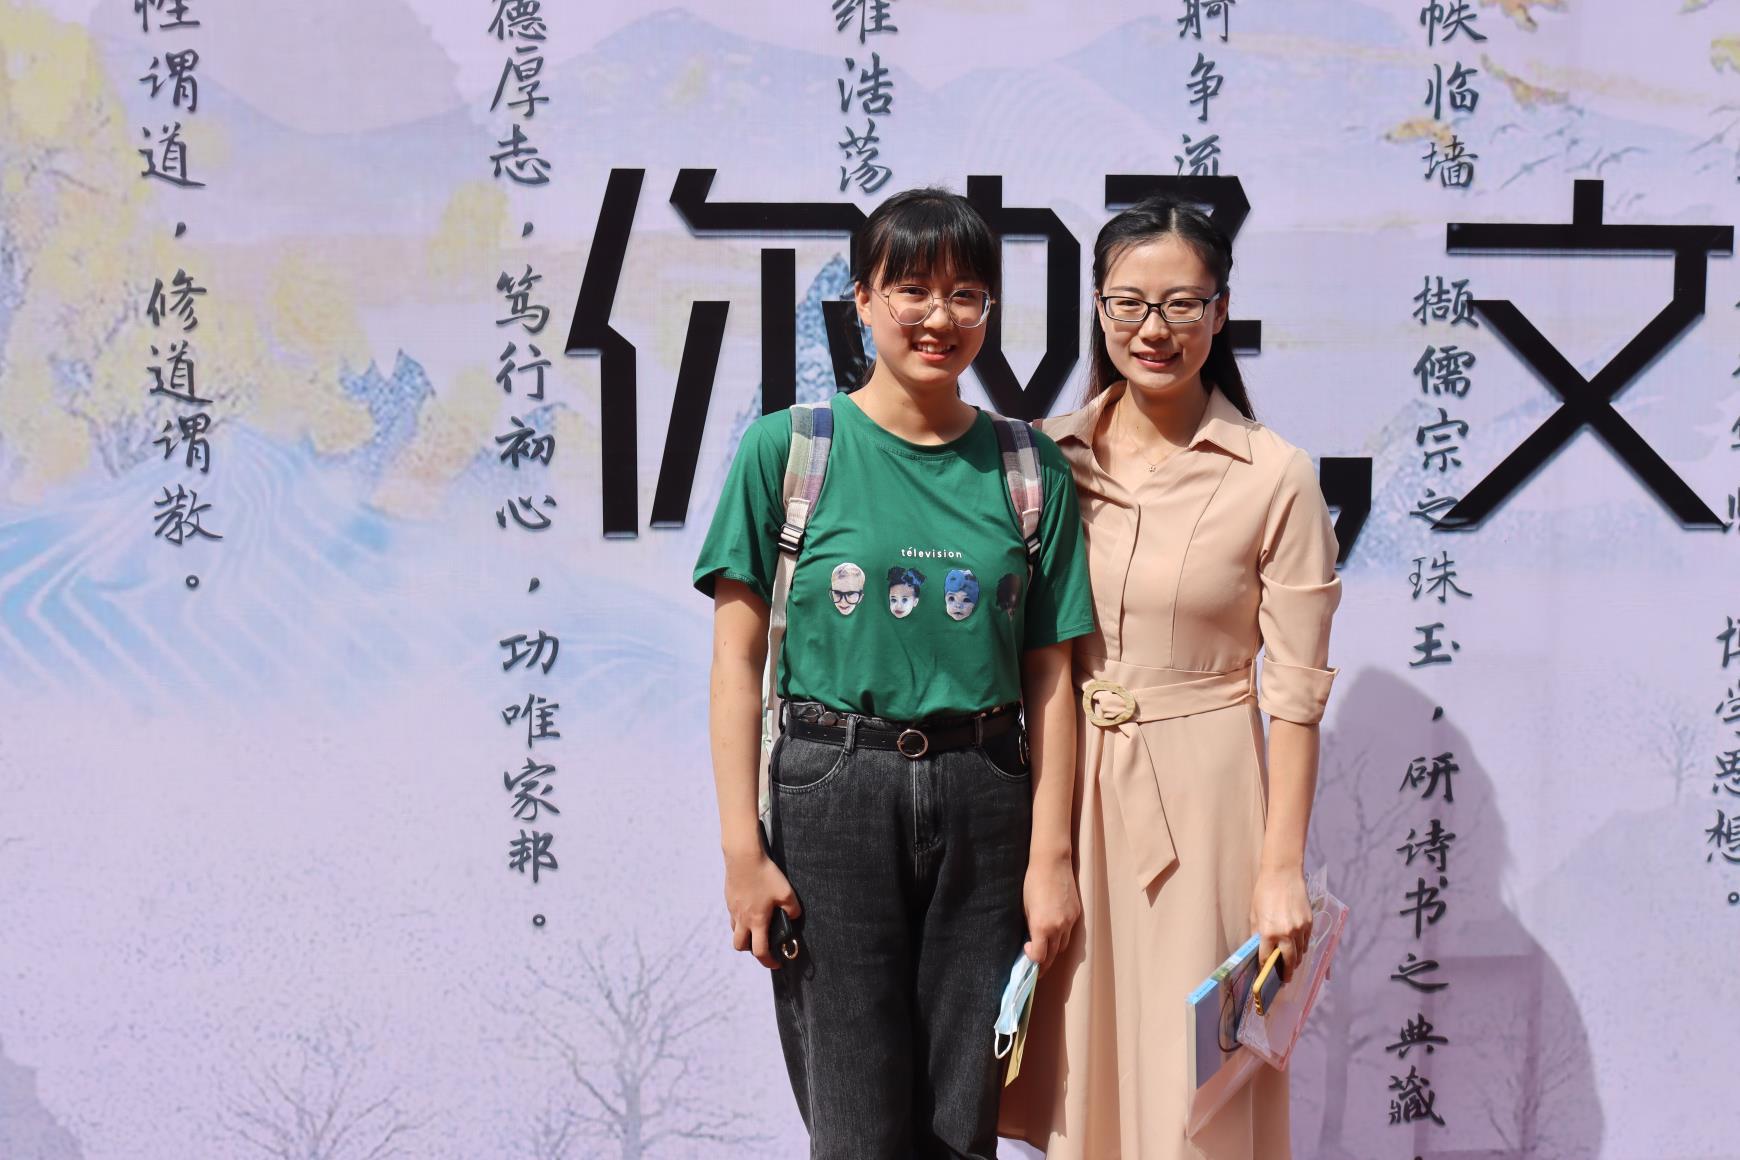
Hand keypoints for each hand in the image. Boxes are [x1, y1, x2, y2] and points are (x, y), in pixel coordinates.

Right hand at [724, 845, 800, 969]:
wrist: (743, 856)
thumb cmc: (765, 875)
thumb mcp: (787, 892)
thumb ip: (793, 909)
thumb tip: (794, 917)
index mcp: (757, 921)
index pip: (760, 951)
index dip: (769, 962)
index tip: (776, 963)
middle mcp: (742, 919)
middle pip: (740, 946)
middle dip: (751, 951)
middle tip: (763, 946)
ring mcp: (733, 909)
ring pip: (734, 931)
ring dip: (744, 934)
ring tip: (757, 927)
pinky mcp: (729, 898)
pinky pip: (733, 916)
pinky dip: (740, 919)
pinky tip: (750, 907)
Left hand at [1022, 851, 1080, 975]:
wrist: (1052, 862)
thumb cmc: (1032, 882)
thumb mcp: (1025, 907)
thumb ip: (1030, 927)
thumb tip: (1031, 941)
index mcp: (1041, 926)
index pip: (1040, 957)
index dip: (1033, 962)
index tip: (1027, 956)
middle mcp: (1058, 927)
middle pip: (1053, 955)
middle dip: (1044, 963)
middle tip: (1036, 968)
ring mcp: (1070, 921)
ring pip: (1063, 946)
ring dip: (1055, 951)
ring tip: (1046, 951)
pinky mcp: (1076, 914)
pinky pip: (1070, 932)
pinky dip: (1062, 937)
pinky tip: (1055, 933)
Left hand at [1250, 866, 1312, 979]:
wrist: (1283, 874)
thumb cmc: (1264, 893)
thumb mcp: (1254, 914)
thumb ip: (1257, 933)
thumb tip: (1258, 949)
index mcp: (1268, 932)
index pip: (1267, 958)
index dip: (1266, 968)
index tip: (1266, 974)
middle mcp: (1286, 933)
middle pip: (1289, 961)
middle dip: (1287, 973)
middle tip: (1285, 979)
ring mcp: (1300, 929)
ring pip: (1300, 953)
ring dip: (1296, 960)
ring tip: (1291, 964)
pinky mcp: (1309, 923)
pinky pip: (1307, 941)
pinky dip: (1303, 947)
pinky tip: (1298, 948)